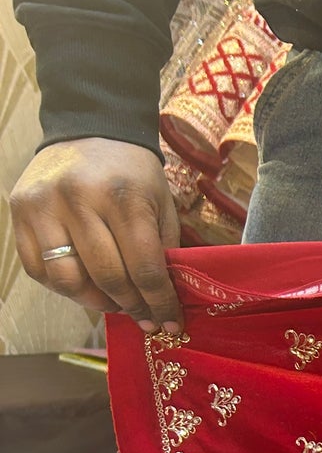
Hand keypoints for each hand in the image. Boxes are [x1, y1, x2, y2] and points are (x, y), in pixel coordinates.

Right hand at [9, 137, 183, 332]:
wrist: (90, 128)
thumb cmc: (132, 174)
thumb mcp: (160, 204)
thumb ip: (162, 251)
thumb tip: (162, 303)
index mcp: (122, 196)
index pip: (144, 268)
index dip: (159, 303)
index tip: (169, 324)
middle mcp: (78, 199)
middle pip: (107, 278)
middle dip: (130, 305)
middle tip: (143, 314)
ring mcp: (44, 205)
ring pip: (67, 280)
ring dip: (94, 301)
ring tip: (112, 299)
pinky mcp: (20, 211)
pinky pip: (38, 269)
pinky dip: (63, 286)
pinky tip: (83, 281)